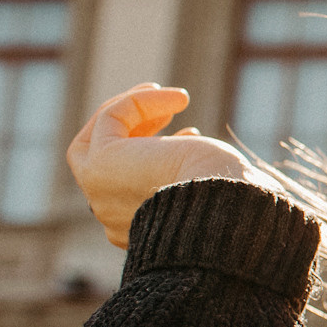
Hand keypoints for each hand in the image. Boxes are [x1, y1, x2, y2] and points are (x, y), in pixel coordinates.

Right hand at [66, 84, 265, 248]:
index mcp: (138, 228)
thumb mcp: (205, 183)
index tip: (188, 132)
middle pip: (102, 161)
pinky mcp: (98, 166)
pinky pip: (110, 119)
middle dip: (130, 130)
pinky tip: (181, 99)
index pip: (130, 183)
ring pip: (98, 138)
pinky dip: (141, 101)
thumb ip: (184, 174)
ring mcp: (98, 192)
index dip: (156, 153)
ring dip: (135, 109)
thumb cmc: (228, 199)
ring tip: (178, 98)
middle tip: (166, 111)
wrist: (224, 207)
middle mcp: (111, 216)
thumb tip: (183, 143)